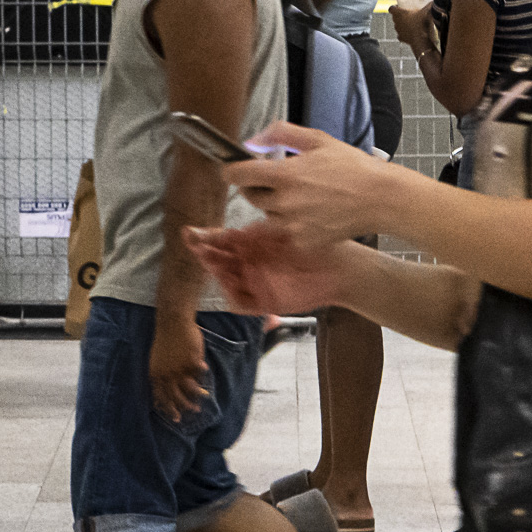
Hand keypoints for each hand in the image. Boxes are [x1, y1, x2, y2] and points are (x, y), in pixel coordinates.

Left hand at [149, 315, 208, 423]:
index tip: (175, 418)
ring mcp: (180, 368)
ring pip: (190, 389)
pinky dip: (202, 374)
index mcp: (156, 374)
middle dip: (185, 407)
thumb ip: (160, 375)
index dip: (168, 409)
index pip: (161, 397)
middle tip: (194, 411)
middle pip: (176, 397)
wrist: (172, 322)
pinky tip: (205, 371)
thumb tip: (163, 390)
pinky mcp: (191, 360)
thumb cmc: (165, 340)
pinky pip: (199, 373)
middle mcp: (167, 375)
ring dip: (197, 395)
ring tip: (204, 397)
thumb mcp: (156, 360)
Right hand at [185, 223, 348, 314]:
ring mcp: (255, 283)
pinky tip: (228, 283)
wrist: (342, 270)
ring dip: (214, 272)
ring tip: (209, 260)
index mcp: (251, 244)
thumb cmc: (315, 245)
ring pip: (225, 280)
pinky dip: (231, 296)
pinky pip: (240, 303)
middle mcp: (249, 264)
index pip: (220, 241)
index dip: (204, 238)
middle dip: (205, 253)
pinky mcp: (265, 302)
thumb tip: (232, 229)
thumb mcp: (284, 233)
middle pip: (218, 260)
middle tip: (197, 246)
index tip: (190, 233)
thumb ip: (258, 232)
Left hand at [225, 121, 400, 248]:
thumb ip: (280, 134)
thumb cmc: (352, 167)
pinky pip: (286, 231)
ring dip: (275, 206)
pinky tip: (312, 212)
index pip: (237, 175)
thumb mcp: (317, 140)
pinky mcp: (303, 241)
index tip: (234, 169)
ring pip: (267, 215)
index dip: (232, 170)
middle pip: (249, 196)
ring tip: (302, 196)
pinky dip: (293, 223)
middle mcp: (284, 202)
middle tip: (278, 180)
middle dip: (256, 186)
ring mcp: (293, 225)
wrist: (381, 199)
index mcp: (285, 175)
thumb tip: (252, 141)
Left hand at [389, 2, 433, 51]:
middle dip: (399, 15)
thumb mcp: (427, 11)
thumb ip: (429, 4)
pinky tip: (409, 33)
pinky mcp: (401, 38)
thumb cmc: (422, 23)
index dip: (394, 7)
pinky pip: (400, 35)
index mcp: (399, 13)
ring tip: (410, 24)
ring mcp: (398, 30)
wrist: (421, 39)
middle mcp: (396, 22)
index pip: (391, 8)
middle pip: (394, 17)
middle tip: (408, 14)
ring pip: (397, 26)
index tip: (400, 7)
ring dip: (402, 24)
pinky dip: (404, 34)